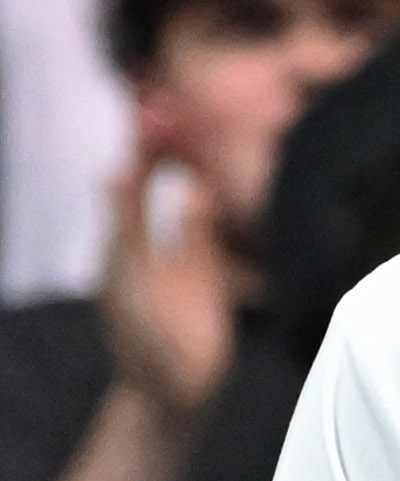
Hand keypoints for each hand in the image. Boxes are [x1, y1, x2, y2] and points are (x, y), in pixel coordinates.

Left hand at [96, 121, 232, 419]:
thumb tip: (114, 169)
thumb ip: (133, 224)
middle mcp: (147, 238)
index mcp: (126, 237)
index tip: (153, 96)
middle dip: (161, 133)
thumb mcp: (139, 280)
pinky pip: (200, 220)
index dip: (145, 135)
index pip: (136, 171)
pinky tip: (204, 171)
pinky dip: (200, 189)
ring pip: (177, 193)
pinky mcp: (200, 271)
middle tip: (160, 90)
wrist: (172, 390)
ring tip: (176, 116)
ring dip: (179, 154)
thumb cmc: (151, 341)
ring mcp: (174, 252)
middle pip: (154, 174)